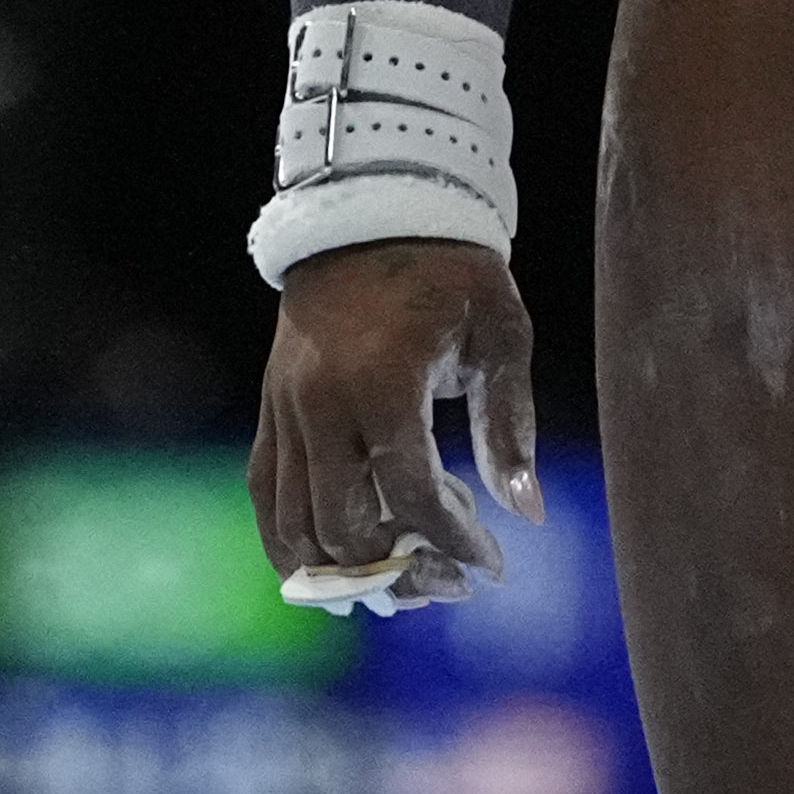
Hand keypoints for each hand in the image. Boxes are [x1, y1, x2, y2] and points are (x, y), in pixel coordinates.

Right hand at [245, 239, 542, 611]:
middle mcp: (322, 402)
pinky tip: (331, 566)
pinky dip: (291, 542)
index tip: (490, 565)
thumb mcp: (499, 333)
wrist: (372, 211)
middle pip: (346, 524)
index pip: (412, 491)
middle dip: (402, 568)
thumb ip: (508, 422)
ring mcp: (286, 408)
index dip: (452, 540)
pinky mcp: (270, 409)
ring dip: (346, 570)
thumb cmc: (451, 271)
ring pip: (296, 524)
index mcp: (383, 381)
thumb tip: (526, 513)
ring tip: (402, 580)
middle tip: (449, 582)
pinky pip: (266, 496)